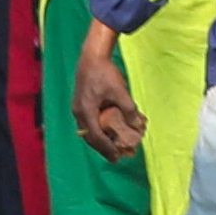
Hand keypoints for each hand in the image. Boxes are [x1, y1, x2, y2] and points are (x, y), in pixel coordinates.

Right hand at [72, 27, 144, 163]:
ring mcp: (78, 108)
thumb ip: (129, 111)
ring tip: (111, 147)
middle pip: (90, 137)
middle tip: (114, 157)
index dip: (107, 149)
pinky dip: (97, 129)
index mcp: (86, 112)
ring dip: (99, 139)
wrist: (92, 56)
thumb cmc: (104, 73)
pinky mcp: (80, 103)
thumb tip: (138, 126)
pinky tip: (106, 130)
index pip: (96, 137)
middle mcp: (79, 112)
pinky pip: (88, 122)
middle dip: (102, 148)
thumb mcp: (120, 92)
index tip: (116, 157)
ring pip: (88, 130)